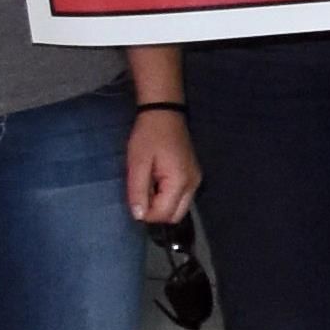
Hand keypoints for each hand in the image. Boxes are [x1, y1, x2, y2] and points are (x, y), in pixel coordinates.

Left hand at [125, 108, 198, 222]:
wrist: (164, 114)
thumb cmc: (149, 136)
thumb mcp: (137, 162)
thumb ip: (138, 190)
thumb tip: (138, 216)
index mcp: (179, 182)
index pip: (163, 214)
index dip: (145, 213)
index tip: (134, 199)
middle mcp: (193, 185)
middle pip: (175, 216)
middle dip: (156, 213)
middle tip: (141, 196)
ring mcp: (195, 181)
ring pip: (179, 209)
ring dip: (161, 205)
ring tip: (148, 187)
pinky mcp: (193, 177)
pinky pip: (181, 198)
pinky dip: (167, 198)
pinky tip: (156, 183)